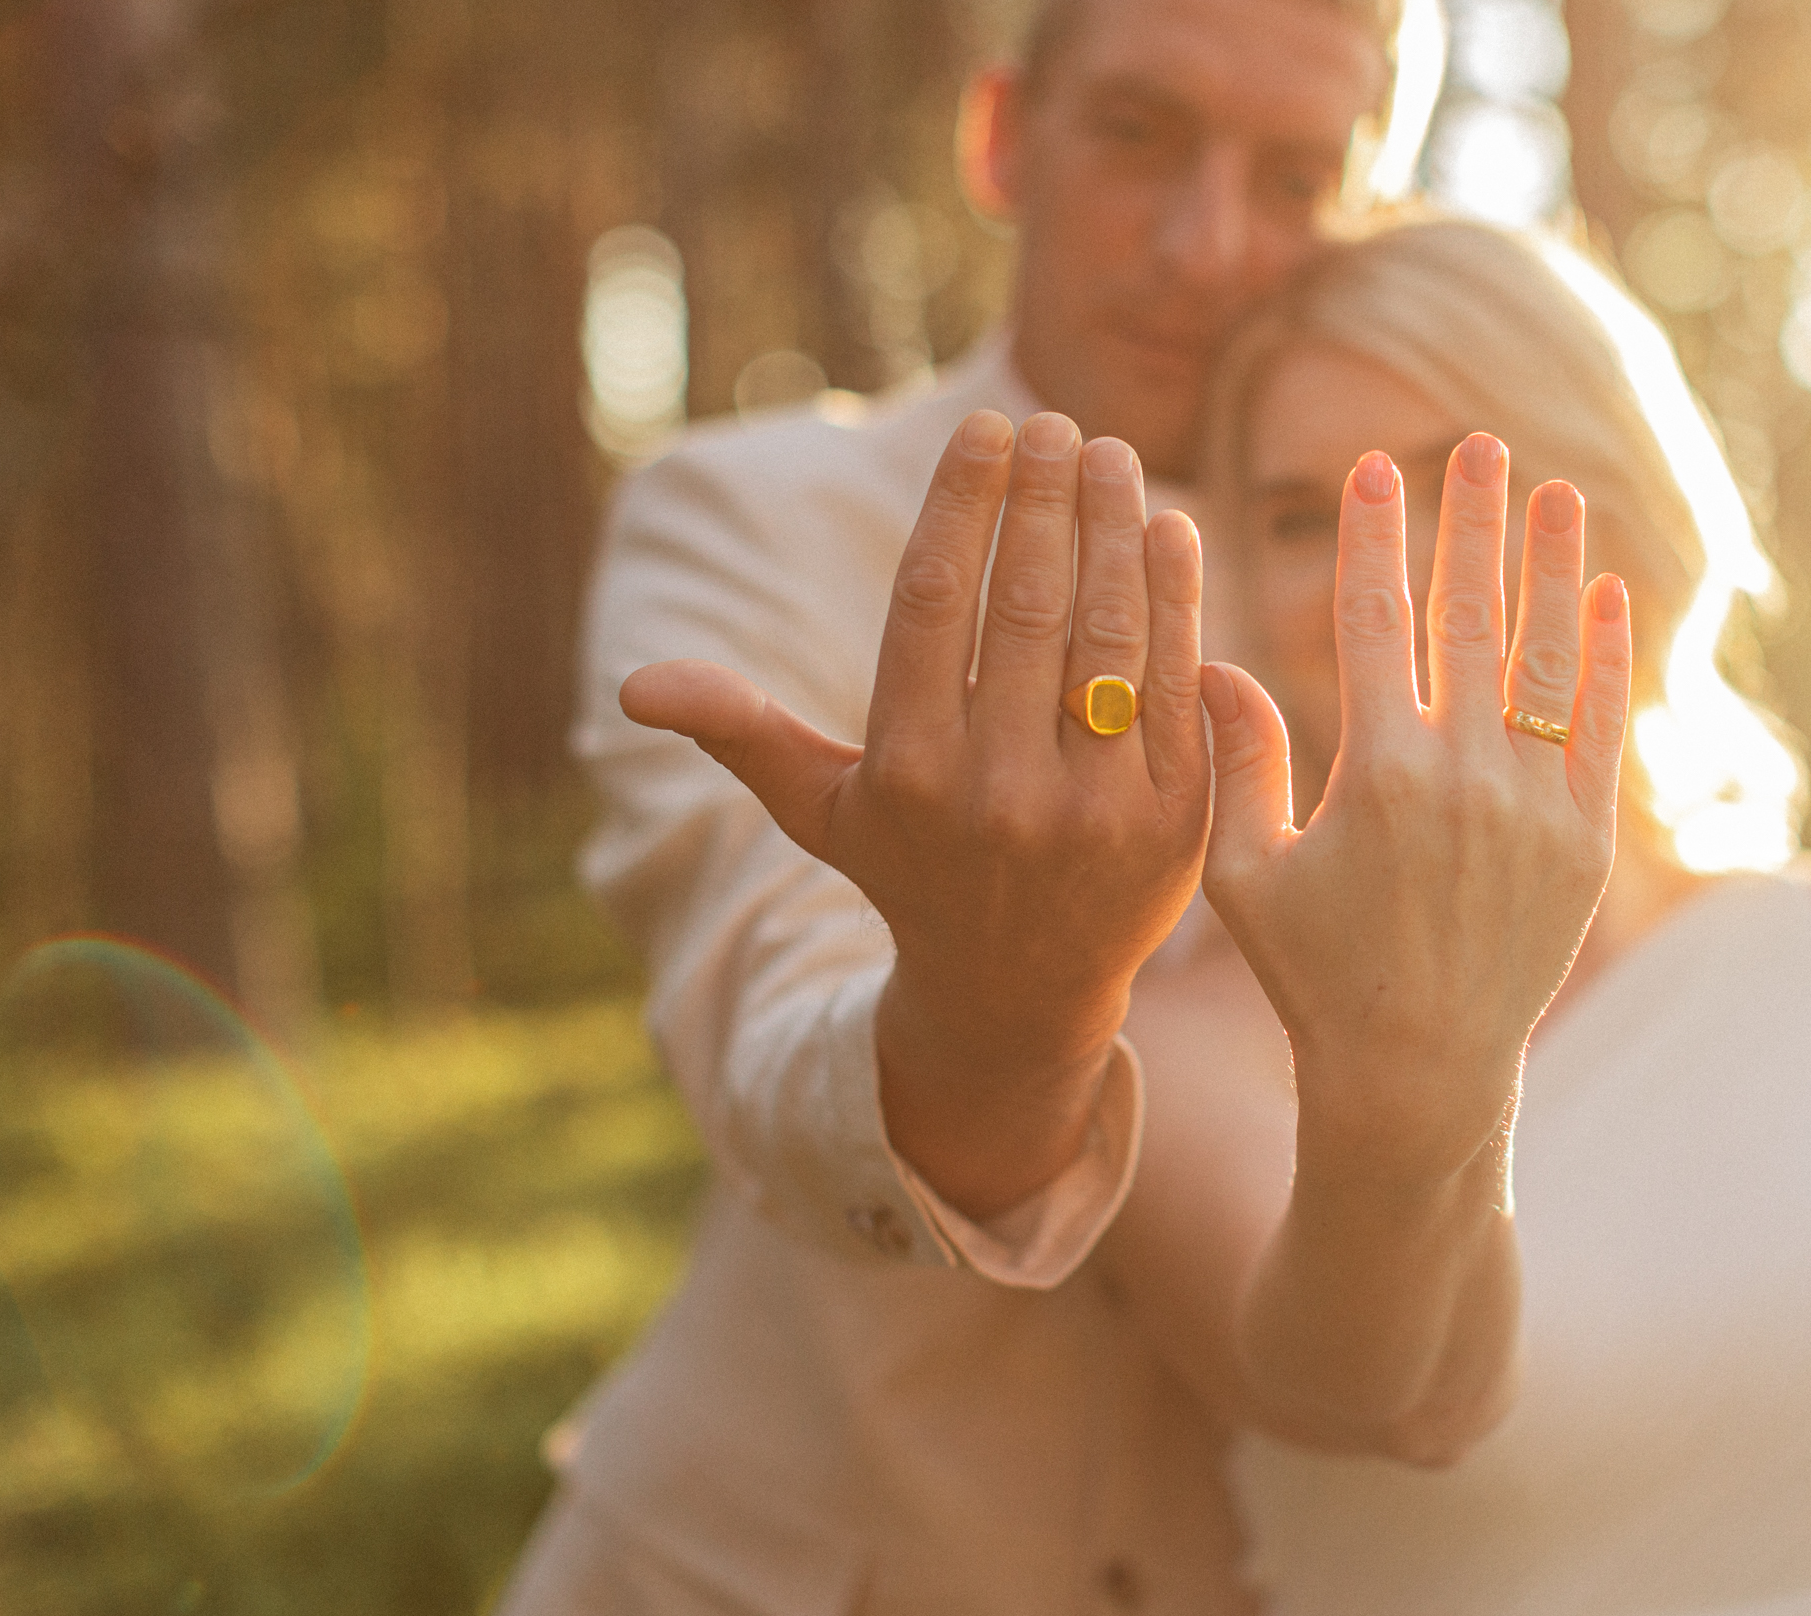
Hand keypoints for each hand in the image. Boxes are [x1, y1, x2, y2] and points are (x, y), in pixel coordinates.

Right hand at [619, 409, 1210, 1210]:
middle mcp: (999, 792)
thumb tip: (634, 683)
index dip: (962, 503)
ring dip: (1115, 530)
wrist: (1018, 996)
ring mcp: (1093, 810)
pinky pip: (1173, 685)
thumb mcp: (819, 810)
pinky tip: (1168, 529)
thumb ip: (742, 732)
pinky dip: (1176, 600)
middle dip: (1044, 500)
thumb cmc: (912, 871)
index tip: (984, 427)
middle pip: (1027, 608)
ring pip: (1108, 637)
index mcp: (908, 772)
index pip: (934, 603)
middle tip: (1055, 424)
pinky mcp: (1172, 822)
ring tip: (1110, 455)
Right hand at [1199, 431, 1632, 1187]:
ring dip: (1552, 567)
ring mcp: (1535, 808)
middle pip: (1471, 617)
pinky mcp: (1584, 845)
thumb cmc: (1315, 977)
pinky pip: (1603, 729)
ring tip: (1557, 491)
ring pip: (1549, 659)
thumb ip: (1235, 762)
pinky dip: (1607, 658)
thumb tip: (1211, 659)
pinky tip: (1607, 595)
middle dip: (1473, 520)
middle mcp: (1465, 778)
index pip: (1377, 622)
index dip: (1374, 537)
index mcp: (1376, 774)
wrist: (1419, 1077)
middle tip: (1481, 444)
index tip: (1372, 467)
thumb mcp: (1245, 876)